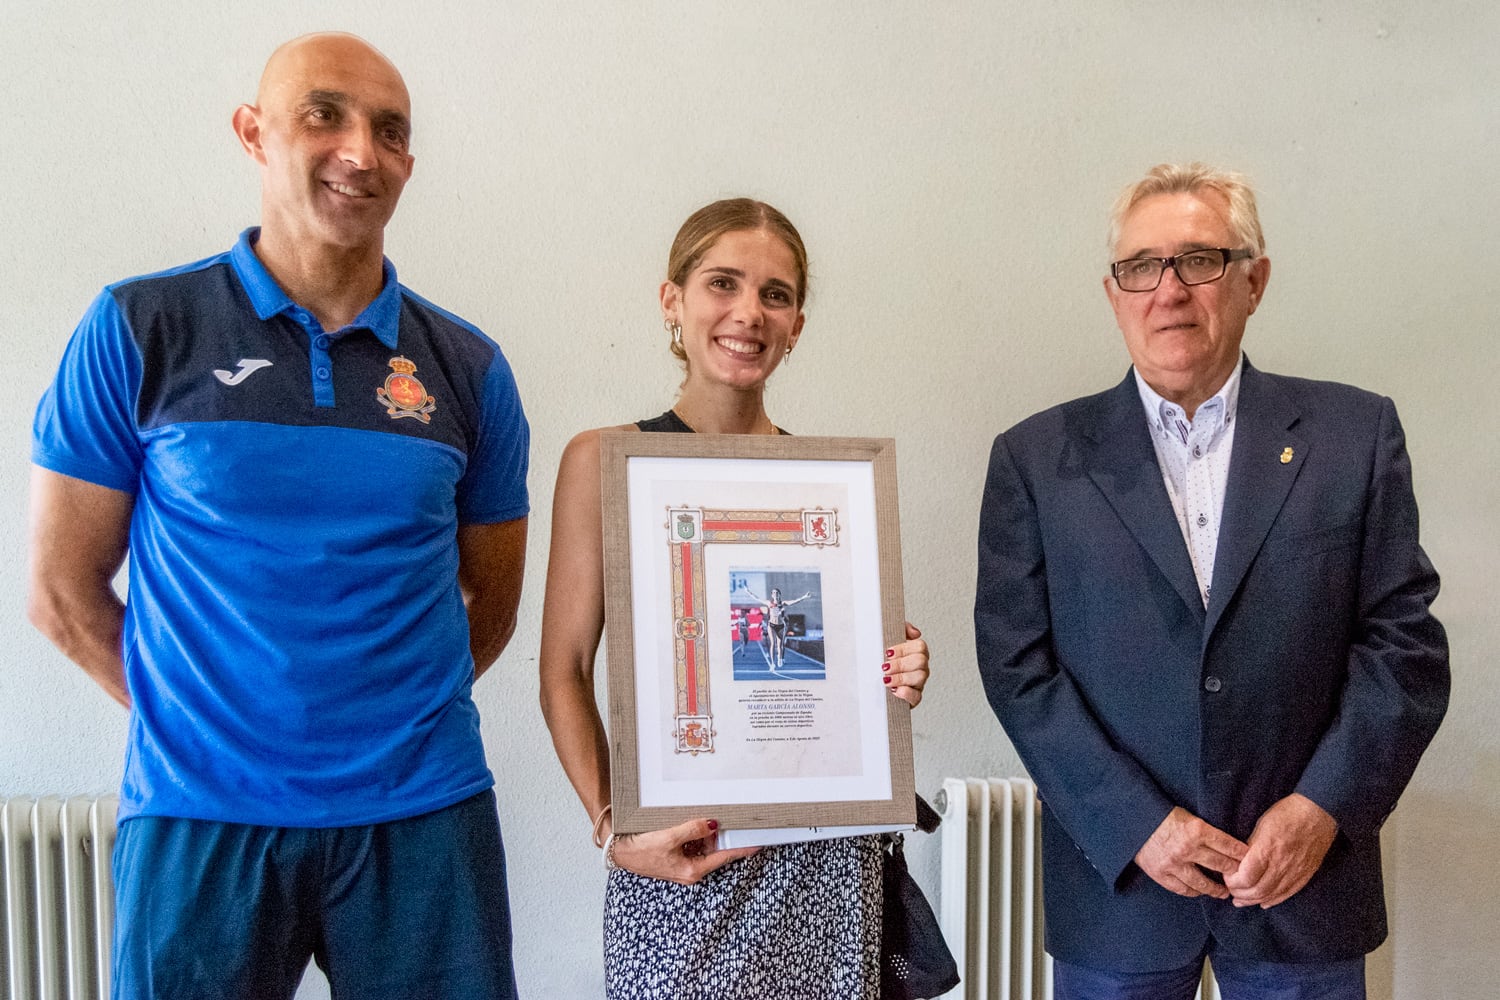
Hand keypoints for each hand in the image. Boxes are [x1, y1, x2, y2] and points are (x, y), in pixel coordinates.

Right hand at [610, 818, 759, 885]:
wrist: (619, 851)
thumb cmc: (641, 850)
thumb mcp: (669, 838)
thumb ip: (693, 830)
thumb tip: (712, 824)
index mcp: (692, 870)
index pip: (724, 857)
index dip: (742, 849)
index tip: (758, 844)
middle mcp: (690, 870)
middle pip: (716, 851)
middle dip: (725, 837)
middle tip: (739, 821)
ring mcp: (683, 863)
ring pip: (704, 847)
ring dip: (709, 834)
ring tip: (716, 818)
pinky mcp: (675, 856)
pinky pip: (693, 845)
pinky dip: (697, 835)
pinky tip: (696, 822)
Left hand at [884, 622, 929, 707]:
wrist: (871, 683)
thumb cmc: (883, 660)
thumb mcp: (889, 639)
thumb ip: (902, 629)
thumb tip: (915, 633)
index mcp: (916, 652)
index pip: (920, 646)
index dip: (904, 649)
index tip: (888, 652)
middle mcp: (921, 667)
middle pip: (921, 661)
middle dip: (900, 664)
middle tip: (885, 667)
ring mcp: (919, 683)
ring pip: (920, 677)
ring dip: (901, 678)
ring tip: (886, 679)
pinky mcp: (914, 698)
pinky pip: (917, 696)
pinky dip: (906, 693)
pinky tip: (895, 690)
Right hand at [1134, 807, 1248, 898]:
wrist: (1132, 820)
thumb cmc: (1161, 815)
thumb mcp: (1187, 815)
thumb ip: (1205, 830)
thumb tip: (1227, 844)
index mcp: (1197, 829)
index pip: (1229, 846)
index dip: (1242, 855)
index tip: (1252, 861)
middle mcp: (1187, 848)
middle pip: (1221, 865)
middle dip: (1235, 873)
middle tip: (1244, 878)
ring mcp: (1174, 864)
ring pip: (1204, 883)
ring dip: (1218, 889)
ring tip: (1225, 892)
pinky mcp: (1161, 874)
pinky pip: (1183, 889)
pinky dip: (1195, 892)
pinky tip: (1201, 892)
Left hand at [1223, 793, 1337, 908]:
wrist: (1318, 813)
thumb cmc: (1286, 814)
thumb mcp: (1261, 825)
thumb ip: (1250, 846)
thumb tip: (1238, 862)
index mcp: (1267, 850)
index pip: (1246, 877)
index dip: (1233, 881)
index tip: (1226, 876)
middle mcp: (1281, 865)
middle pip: (1257, 890)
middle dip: (1240, 894)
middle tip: (1230, 891)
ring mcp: (1295, 872)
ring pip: (1271, 895)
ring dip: (1253, 900)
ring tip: (1241, 901)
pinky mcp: (1305, 875)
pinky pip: (1288, 893)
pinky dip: (1273, 900)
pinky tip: (1263, 903)